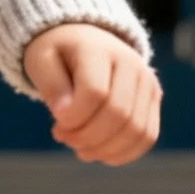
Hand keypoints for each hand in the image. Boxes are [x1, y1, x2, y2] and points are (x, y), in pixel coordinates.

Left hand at [23, 23, 161, 164]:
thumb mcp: (41, 62)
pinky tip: (99, 153)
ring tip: (79, 148)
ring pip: (136, 130)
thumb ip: (51, 87)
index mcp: (99, 50)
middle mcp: (131, 63)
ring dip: (104, 149)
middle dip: (86, 137)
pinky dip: (123, 153)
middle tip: (63, 138)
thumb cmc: (58, 54)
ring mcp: (147, 82)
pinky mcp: (153, 99)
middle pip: (118, 114)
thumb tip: (66, 116)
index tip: (56, 125)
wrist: (85, 40)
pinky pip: (147, 136)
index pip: (95, 93)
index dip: (74, 118)